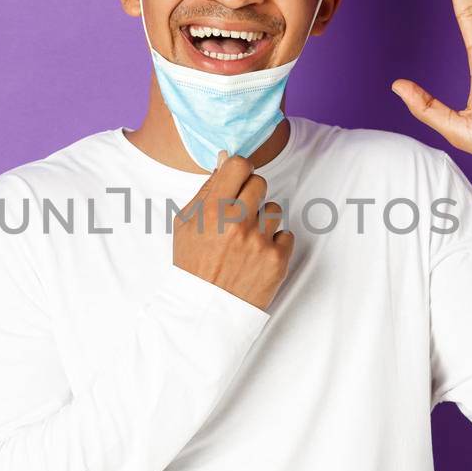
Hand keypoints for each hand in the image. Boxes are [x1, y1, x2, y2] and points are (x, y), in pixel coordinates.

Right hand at [172, 151, 293, 311]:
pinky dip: (274, 243)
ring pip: (274, 209)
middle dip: (251, 194)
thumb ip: (206, 190)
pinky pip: (286, 234)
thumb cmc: (193, 265)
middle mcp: (237, 223)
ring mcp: (260, 241)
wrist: (206, 310)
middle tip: (240, 213)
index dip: (239, 170)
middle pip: (260, 183)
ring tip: (247, 239)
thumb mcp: (185, 225)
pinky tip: (257, 255)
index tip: (237, 179)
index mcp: (212, 211)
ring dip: (263, 220)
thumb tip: (225, 160)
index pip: (239, 165)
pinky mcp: (277, 259)